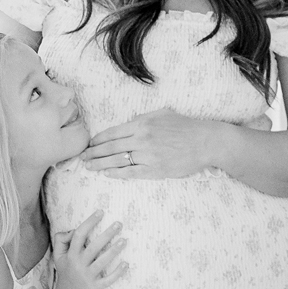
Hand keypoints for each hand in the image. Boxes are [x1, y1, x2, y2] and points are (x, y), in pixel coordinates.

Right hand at [53, 211, 126, 288]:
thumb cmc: (66, 273)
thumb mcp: (58, 257)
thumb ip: (61, 240)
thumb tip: (73, 229)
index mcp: (70, 256)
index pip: (79, 235)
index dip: (89, 222)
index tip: (100, 212)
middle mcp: (78, 265)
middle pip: (93, 247)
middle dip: (107, 234)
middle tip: (119, 223)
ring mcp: (87, 277)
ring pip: (102, 262)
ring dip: (114, 250)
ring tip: (124, 240)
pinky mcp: (95, 288)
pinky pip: (108, 280)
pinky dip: (117, 273)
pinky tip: (126, 264)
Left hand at [80, 109, 216, 178]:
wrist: (205, 141)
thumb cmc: (185, 126)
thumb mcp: (163, 114)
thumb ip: (143, 118)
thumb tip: (128, 124)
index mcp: (142, 123)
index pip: (113, 132)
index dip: (98, 139)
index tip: (89, 144)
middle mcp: (142, 139)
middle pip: (110, 147)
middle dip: (94, 153)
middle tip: (82, 158)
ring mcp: (148, 155)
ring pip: (117, 161)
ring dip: (100, 165)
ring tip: (90, 167)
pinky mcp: (155, 170)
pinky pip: (131, 173)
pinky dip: (117, 174)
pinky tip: (108, 174)